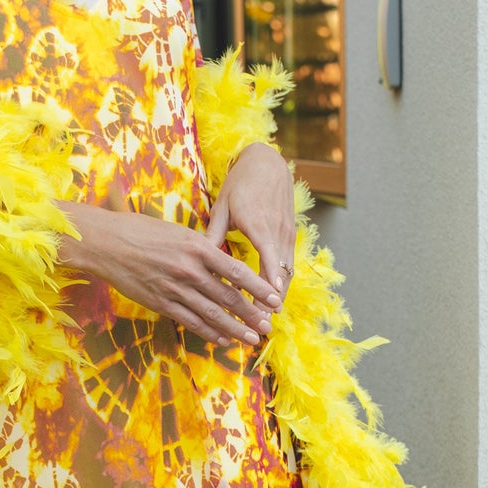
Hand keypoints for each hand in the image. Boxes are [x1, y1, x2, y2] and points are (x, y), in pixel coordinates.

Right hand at [56, 203, 280, 348]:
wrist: (107, 242)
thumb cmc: (142, 231)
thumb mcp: (178, 232)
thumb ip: (202, 248)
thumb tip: (224, 263)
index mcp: (198, 247)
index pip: (237, 271)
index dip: (259, 288)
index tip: (274, 299)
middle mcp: (190, 269)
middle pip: (228, 296)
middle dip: (251, 314)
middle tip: (268, 326)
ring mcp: (175, 288)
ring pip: (212, 313)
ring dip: (234, 328)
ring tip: (251, 339)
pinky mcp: (160, 302)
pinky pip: (190, 321)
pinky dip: (208, 332)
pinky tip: (222, 340)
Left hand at [205, 143, 296, 310]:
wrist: (268, 164)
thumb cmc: (240, 185)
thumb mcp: (223, 208)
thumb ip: (213, 235)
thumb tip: (197, 261)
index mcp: (257, 223)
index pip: (266, 258)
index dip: (268, 282)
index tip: (267, 303)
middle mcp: (276, 230)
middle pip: (279, 272)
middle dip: (272, 300)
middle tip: (263, 324)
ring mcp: (286, 233)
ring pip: (286, 271)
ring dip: (279, 296)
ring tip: (268, 318)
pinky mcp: (290, 235)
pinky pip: (287, 264)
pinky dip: (281, 283)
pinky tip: (272, 300)